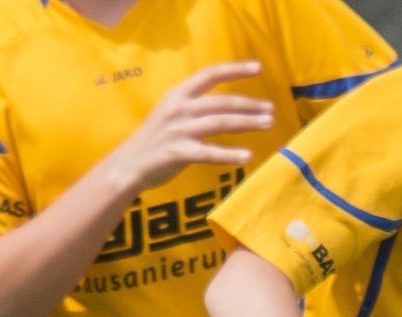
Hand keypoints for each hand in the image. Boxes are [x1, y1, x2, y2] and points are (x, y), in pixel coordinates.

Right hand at [105, 62, 273, 195]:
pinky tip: (248, 156)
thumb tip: (229, 103)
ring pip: (219, 122)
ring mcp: (178, 130)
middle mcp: (178, 108)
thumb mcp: (173, 112)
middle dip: (249, 104)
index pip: (209, 75)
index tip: (258, 67)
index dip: (234, 70)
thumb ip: (196, 105)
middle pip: (221, 101)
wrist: (129, 164)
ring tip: (269, 124)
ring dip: (247, 122)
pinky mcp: (178, 152)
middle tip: (271, 109)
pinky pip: (209, 153)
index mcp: (178, 94)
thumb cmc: (157, 138)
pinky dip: (229, 154)